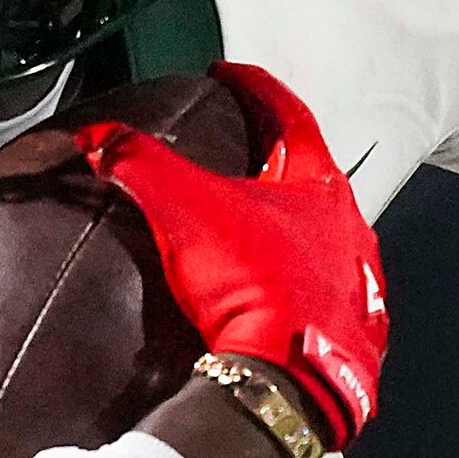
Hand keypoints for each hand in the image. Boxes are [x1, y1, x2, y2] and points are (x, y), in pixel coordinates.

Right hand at [75, 63, 387, 447]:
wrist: (289, 381)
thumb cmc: (254, 290)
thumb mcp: (182, 211)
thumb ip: (137, 164)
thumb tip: (99, 138)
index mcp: (319, 189)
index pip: (290, 115)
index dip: (256, 88)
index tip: (233, 77)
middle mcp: (351, 231)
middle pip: (314, 177)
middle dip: (279, 160)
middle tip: (247, 151)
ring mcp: (359, 285)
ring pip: (330, 239)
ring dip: (297, 229)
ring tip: (260, 230)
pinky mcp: (355, 337)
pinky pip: (332, 300)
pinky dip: (307, 289)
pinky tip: (283, 300)